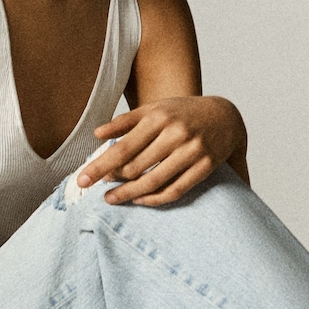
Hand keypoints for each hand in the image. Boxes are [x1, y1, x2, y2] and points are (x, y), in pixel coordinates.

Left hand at [77, 96, 248, 205]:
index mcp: (159, 117)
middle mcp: (176, 134)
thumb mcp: (155, 109)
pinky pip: (176, 190)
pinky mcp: (205, 167)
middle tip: (99, 189)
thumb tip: (96, 134)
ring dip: (129, 194)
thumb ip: (125, 121)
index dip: (101, 166)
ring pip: (154, 181)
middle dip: (114, 181)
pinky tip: (140, 200)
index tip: (82, 180)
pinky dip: (155, 199)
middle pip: (136, 167)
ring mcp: (192, 151)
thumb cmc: (183, 113)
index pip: (123, 148)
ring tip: (112, 199)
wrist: (225, 116)